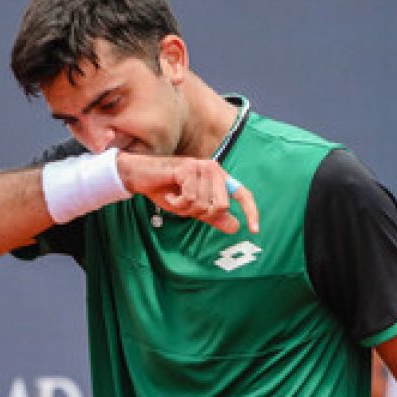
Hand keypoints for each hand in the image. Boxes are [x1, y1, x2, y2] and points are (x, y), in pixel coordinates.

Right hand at [117, 153, 258, 234]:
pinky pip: (190, 198)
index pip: (242, 194)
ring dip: (186, 208)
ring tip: (175, 197)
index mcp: (219, 177)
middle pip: (221, 205)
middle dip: (202, 213)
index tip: (254, 230)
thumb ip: (214, 217)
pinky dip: (177, 203)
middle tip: (186, 206)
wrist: (142, 177)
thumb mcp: (194, 208)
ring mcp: (201, 166)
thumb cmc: (167, 190)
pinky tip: (170, 194)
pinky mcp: (188, 168)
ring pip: (203, 204)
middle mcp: (214, 169)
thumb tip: (236, 227)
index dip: (250, 212)